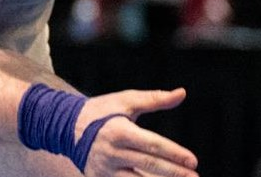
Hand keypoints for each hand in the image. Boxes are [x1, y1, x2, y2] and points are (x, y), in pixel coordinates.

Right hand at [77, 88, 198, 176]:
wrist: (67, 127)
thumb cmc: (103, 111)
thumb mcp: (127, 100)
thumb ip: (155, 99)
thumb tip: (182, 93)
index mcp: (119, 131)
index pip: (152, 144)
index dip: (173, 153)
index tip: (193, 161)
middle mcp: (112, 153)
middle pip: (148, 165)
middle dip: (173, 173)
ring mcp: (105, 170)